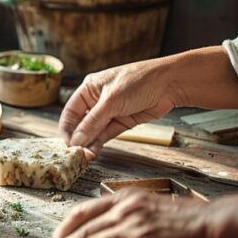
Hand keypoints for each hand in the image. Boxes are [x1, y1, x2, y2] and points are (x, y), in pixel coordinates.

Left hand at [41, 189, 237, 237]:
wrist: (217, 226)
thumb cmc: (193, 222)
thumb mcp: (155, 210)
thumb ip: (133, 218)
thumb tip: (117, 234)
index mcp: (126, 199)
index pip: (84, 211)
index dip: (65, 228)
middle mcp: (123, 209)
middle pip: (81, 230)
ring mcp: (129, 226)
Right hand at [59, 59, 180, 157]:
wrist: (170, 84)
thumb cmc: (139, 81)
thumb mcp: (111, 101)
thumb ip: (92, 123)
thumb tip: (76, 140)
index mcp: (88, 89)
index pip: (70, 112)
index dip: (67, 129)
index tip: (67, 144)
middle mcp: (96, 101)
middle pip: (80, 124)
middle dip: (78, 139)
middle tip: (75, 154)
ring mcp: (109, 112)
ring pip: (93, 132)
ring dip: (88, 144)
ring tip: (84, 156)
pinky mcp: (121, 122)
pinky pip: (106, 135)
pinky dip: (99, 144)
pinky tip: (93, 152)